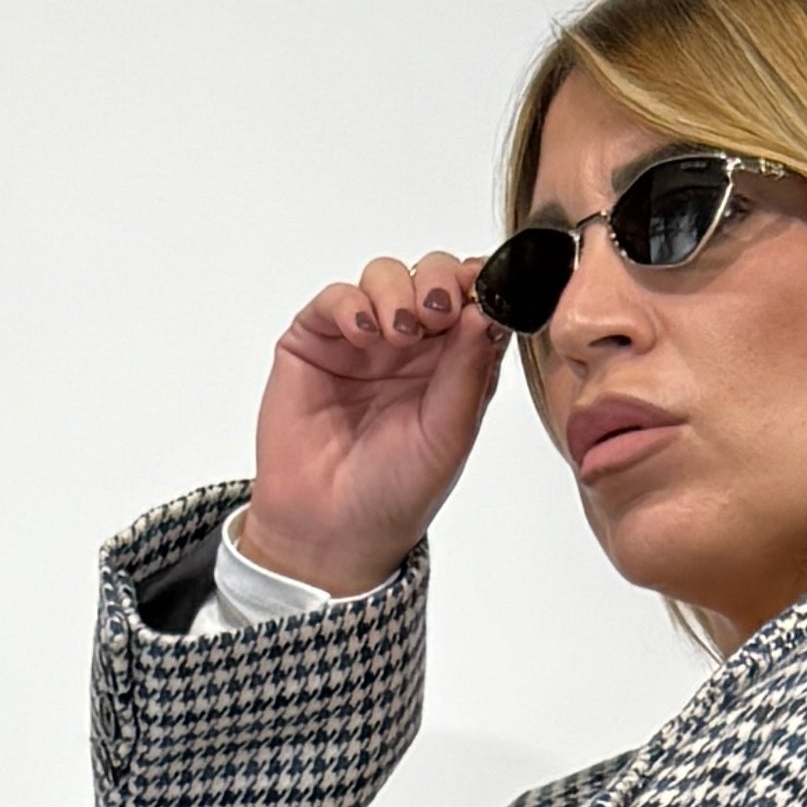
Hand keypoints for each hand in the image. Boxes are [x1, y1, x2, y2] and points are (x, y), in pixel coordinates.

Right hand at [242, 250, 506, 599]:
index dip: (481, 284)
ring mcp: (363, 340)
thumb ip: (470, 370)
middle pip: (432, 276)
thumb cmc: (395, 493)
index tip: (483, 289)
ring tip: (398, 334)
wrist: (330, 530)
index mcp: (454, 366)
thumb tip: (490, 309)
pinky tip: (364, 335)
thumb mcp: (450, 434)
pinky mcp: (316, 341)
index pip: (475, 301)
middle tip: (437, 312)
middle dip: (439, 281)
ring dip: (397, 292)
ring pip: (385, 276)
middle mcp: (412, 347)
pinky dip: (351, 305)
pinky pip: (335, 298)